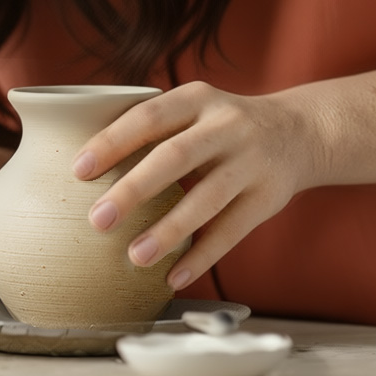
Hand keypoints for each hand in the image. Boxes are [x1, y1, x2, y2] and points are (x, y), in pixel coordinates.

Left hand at [71, 82, 323, 289]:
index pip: (148, 117)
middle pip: (175, 157)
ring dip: (169, 231)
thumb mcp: (192, 109)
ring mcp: (251, 162)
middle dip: (134, 189)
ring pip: (207, 199)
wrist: (298, 132)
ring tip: (134, 257)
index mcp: (197, 98)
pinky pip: (232, 231)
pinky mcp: (268, 198)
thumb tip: (78, 159)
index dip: (113, 141)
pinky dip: (201, 256)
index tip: (78, 169)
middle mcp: (226, 125)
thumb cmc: (220, 126)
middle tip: (97, 220)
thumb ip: (151, 127)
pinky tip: (173, 276)